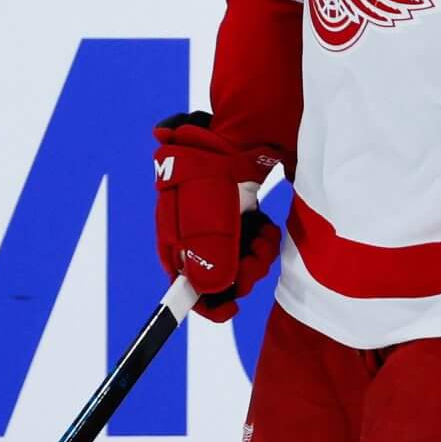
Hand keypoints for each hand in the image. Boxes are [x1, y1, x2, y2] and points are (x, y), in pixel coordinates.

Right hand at [154, 112, 280, 318]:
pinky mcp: (237, 215)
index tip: (232, 309)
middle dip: (243, 273)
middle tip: (257, 255)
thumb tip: (209, 293)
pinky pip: (251, 243)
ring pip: (239, 262)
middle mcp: (192, 236)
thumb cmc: (217, 173)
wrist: (239, 133)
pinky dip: (262, 239)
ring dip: (257, 255)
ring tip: (264, 233)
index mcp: (175, 240)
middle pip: (218, 278)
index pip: (185, 286)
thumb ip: (208, 258)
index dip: (207, 305)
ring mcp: (215, 225)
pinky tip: (265, 224)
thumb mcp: (209, 217)